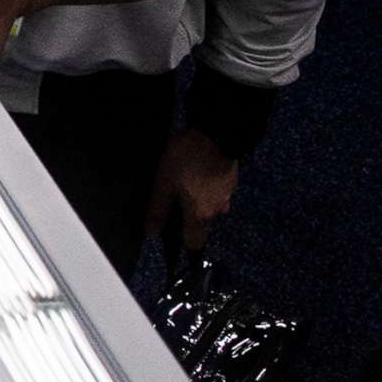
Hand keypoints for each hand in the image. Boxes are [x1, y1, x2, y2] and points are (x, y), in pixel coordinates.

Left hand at [144, 127, 239, 251]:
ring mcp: (227, 196)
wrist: (217, 136)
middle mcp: (217, 210)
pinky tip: (196, 180)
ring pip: (210, 209)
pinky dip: (206, 192)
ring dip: (198, 205)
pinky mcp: (230, 182)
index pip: (194, 242)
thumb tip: (151, 232)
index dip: (183, 245)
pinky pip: (216, 195)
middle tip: (174, 210)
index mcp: (200, 214)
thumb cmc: (187, 161)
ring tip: (184, 191)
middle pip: (203, 226)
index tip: (172, 240)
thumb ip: (158, 208)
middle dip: (189, 223)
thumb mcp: (164, 183)